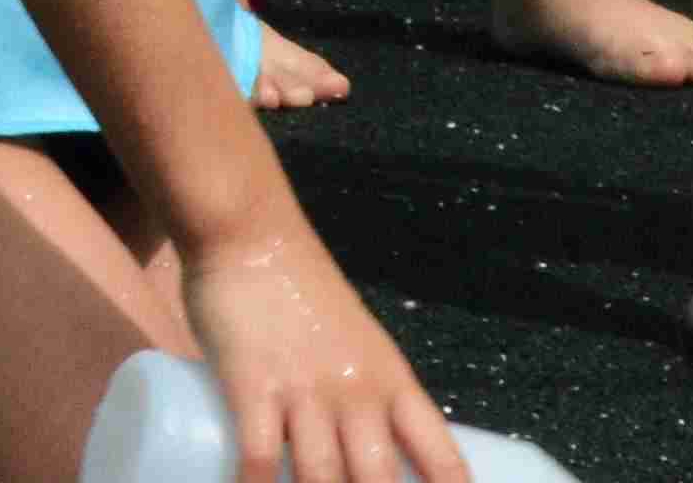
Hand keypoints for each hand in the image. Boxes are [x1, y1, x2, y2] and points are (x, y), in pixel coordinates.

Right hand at [180, 223, 473, 482]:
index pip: (441, 456)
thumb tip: (364, 456)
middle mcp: (358, 393)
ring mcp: (306, 391)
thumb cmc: (303, 293)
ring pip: (322, 476)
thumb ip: (363, 395)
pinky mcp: (253, 384)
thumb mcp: (356, 345)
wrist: (251, 235)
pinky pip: (258, 454)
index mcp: (393, 384)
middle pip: (379, 479)